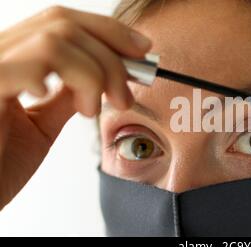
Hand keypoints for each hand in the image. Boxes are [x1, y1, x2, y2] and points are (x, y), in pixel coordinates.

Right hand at [0, 6, 151, 209]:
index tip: (141, 51)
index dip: (108, 31)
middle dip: (110, 55)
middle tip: (124, 95)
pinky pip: (31, 62)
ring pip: (55, 38)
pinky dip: (67, 78)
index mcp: (9, 58)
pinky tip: (70, 105)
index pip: (61, 21)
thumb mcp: (41, 124)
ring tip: (92, 110)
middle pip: (63, 22)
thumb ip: (64, 96)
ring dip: (94, 73)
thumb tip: (98, 77)